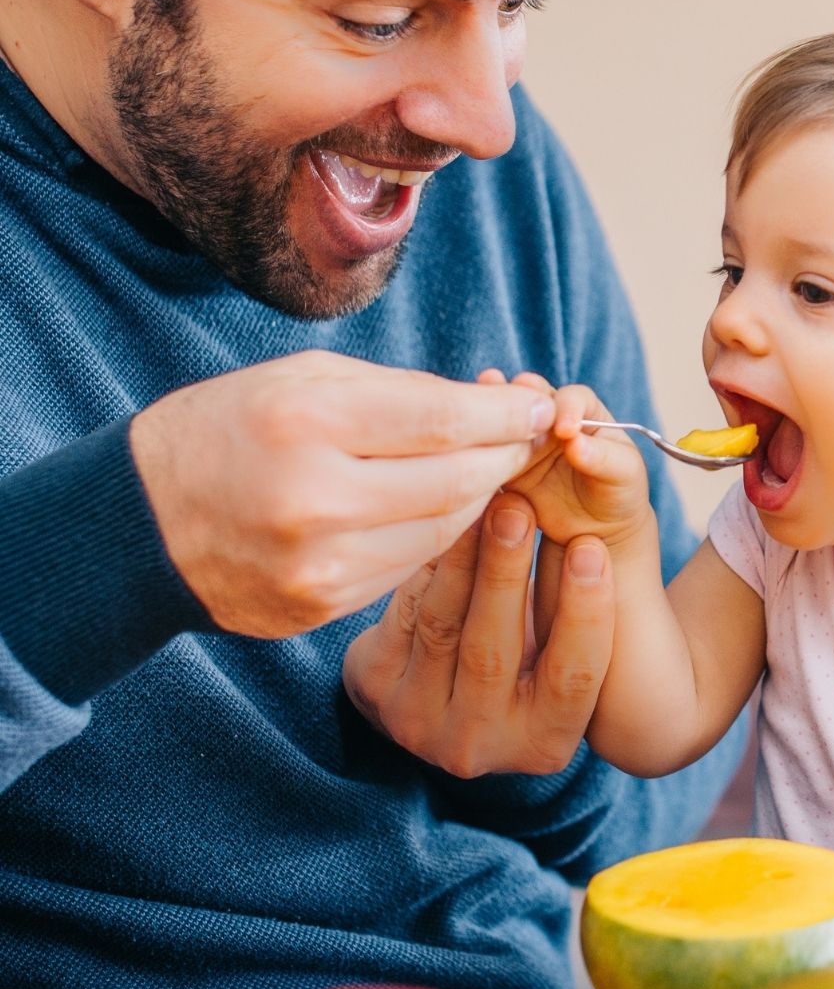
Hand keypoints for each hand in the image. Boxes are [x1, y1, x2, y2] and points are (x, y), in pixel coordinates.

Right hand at [130, 350, 553, 637]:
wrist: (137, 524)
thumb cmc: (228, 430)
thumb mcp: (301, 380)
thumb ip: (398, 393)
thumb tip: (491, 404)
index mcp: (306, 421)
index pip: (443, 420)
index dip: (506, 414)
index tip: (541, 405)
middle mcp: (314, 498)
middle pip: (456, 480)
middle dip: (505, 456)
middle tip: (531, 438)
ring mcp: (318, 564)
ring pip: (444, 531)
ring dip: (481, 500)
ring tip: (495, 469)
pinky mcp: (320, 607)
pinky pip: (409, 568)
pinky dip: (437, 538)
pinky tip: (446, 512)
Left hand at [342, 491, 615, 777]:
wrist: (438, 696)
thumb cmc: (526, 663)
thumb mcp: (560, 657)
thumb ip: (576, 620)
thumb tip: (590, 538)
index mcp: (543, 745)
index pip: (573, 677)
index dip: (584, 612)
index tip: (590, 547)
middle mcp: (477, 745)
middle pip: (493, 652)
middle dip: (507, 572)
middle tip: (520, 507)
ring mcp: (416, 723)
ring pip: (442, 626)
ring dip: (464, 556)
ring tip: (482, 502)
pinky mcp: (374, 688)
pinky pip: (405, 613)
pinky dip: (429, 562)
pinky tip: (445, 519)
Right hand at [485, 371, 653, 547]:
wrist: (599, 528)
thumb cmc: (618, 491)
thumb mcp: (624, 474)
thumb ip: (602, 457)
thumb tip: (574, 443)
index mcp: (584, 411)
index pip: (571, 398)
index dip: (566, 408)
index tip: (564, 430)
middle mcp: (548, 421)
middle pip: (528, 402)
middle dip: (514, 397)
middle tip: (499, 395)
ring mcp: (524, 444)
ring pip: (504, 428)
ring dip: (489, 421)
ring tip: (473, 414)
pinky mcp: (505, 470)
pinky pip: (490, 461)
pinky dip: (480, 457)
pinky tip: (465, 454)